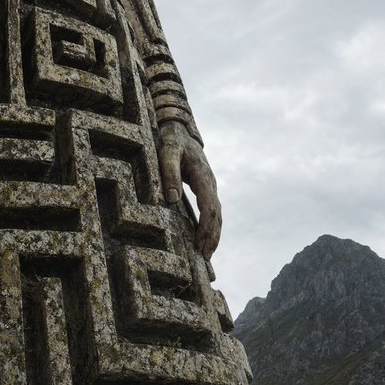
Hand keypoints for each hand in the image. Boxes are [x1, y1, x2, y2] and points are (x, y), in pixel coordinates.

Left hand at [157, 123, 221, 260]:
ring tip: (207, 253)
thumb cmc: (172, 139)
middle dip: (213, 236)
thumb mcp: (167, 152)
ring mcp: (209, 184)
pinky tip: (204, 237)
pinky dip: (210, 225)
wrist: (180, 128)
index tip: (201, 244)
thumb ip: (169, 173)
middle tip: (206, 257)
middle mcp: (210, 182)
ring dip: (214, 233)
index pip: (209, 206)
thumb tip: (172, 199)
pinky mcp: (204, 187)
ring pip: (217, 213)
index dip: (206, 227)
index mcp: (203, 176)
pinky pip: (211, 209)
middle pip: (217, 214)